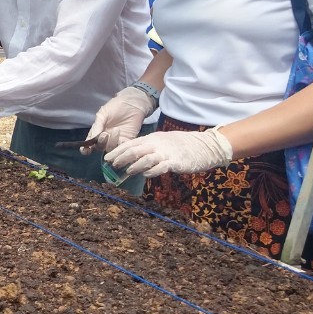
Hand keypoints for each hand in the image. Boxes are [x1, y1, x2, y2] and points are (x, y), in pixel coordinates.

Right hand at [85, 85, 157, 152]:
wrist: (132, 102)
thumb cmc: (116, 106)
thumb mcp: (103, 114)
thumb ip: (97, 126)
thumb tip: (91, 139)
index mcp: (98, 131)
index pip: (90, 143)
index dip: (87, 149)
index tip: (86, 150)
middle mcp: (106, 138)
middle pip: (100, 147)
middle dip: (100, 143)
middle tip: (104, 134)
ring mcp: (116, 140)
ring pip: (110, 148)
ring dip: (111, 142)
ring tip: (116, 130)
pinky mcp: (127, 140)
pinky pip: (122, 147)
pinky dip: (120, 144)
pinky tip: (121, 136)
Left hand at [105, 127, 232, 178]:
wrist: (205, 145)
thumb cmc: (183, 145)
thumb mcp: (163, 143)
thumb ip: (150, 149)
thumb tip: (135, 158)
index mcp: (153, 138)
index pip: (131, 144)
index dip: (118, 151)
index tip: (107, 158)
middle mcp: (157, 144)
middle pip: (135, 150)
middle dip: (122, 157)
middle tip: (112, 165)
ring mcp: (166, 152)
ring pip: (146, 158)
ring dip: (135, 165)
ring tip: (127, 171)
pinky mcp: (175, 161)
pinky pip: (161, 166)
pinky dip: (152, 171)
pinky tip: (146, 175)